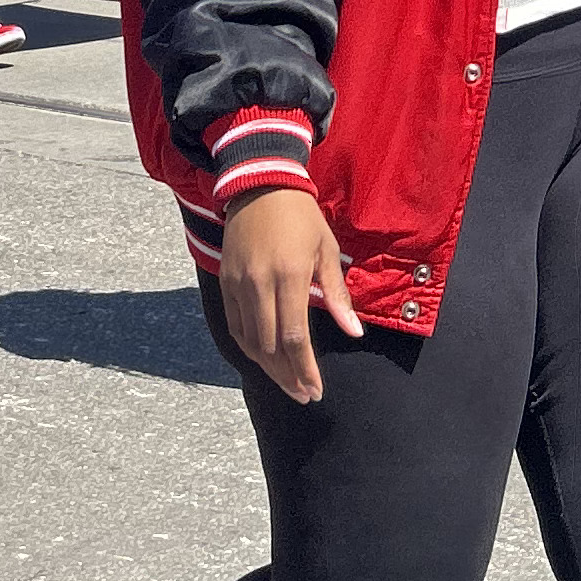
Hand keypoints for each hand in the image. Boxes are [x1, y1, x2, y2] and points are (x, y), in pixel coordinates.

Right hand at [216, 184, 364, 403]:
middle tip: (304, 395)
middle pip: (270, 347)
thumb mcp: (327, 251)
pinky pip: (235, 326)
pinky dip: (250, 348)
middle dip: (288, 377)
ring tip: (289, 383)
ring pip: (249, 341)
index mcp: (289, 275)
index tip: (316, 390)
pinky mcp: (225, 282)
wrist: (260, 184)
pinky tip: (266, 359)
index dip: (305, 369)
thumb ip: (337, 296)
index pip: (294, 337)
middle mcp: (259, 284)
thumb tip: (355, 332)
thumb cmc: (302, 217)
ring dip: (269, 368)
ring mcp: (238, 284)